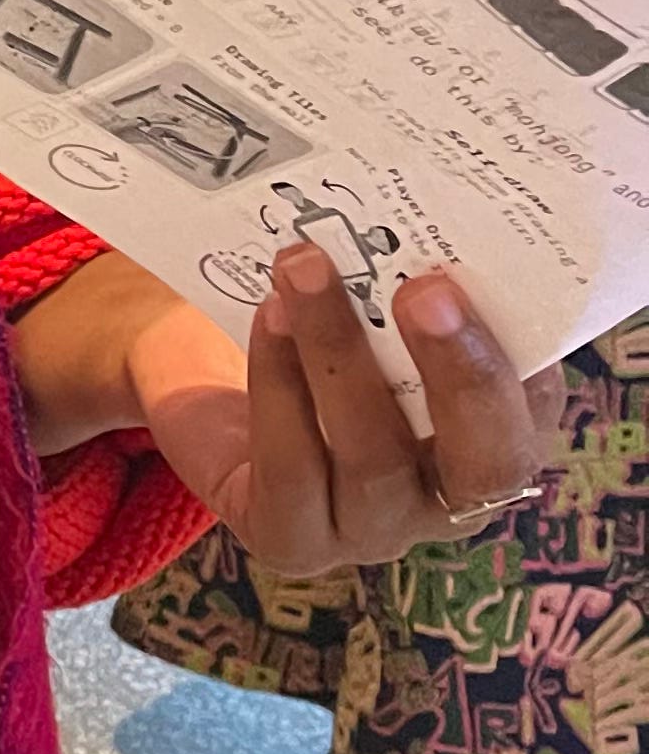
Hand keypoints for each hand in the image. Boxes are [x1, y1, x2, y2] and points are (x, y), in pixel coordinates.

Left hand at [123, 245, 563, 572]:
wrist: (219, 399)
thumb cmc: (328, 344)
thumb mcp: (379, 316)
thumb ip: (415, 290)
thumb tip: (422, 215)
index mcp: (494, 442)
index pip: (533, 414)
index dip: (519, 362)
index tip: (483, 286)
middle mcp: (447, 502)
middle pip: (484, 463)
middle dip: (462, 375)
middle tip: (425, 289)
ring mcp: (370, 530)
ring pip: (372, 455)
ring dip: (339, 352)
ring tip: (306, 267)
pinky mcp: (290, 538)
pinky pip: (290, 465)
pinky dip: (279, 381)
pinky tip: (268, 316)